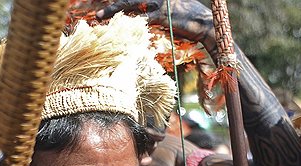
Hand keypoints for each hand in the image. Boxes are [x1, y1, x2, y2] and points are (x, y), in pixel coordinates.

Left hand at [97, 0, 213, 43]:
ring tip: (99, 16)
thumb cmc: (188, 18)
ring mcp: (158, 3)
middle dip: (112, 2)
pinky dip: (128, 24)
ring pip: (130, 4)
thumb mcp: (170, 9)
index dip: (118, 0)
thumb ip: (155, 10)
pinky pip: (140, 19)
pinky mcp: (161, 15)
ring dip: (113, 10)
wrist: (204, 23)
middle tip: (96, 8)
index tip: (101, 1)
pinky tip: (118, 28)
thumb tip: (142, 15)